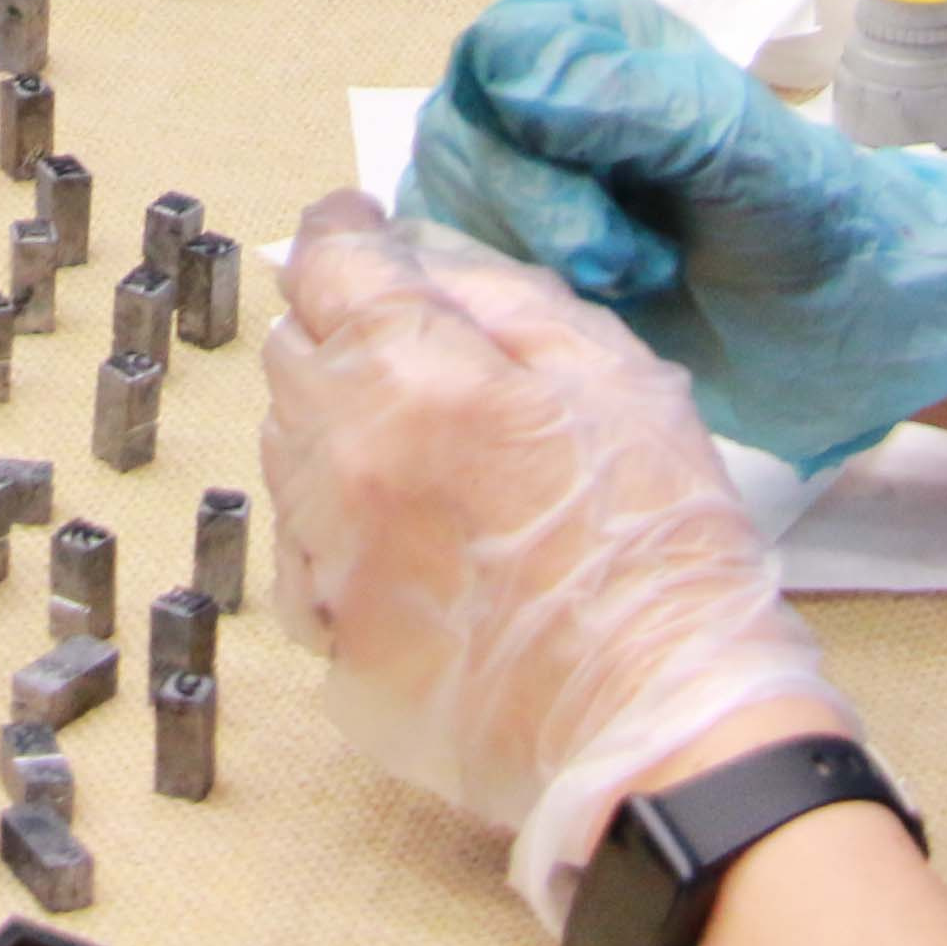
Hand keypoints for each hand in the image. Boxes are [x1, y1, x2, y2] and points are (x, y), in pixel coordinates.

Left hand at [264, 193, 845, 929]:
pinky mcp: (330, 641)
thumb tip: (422, 259)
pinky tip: (403, 536)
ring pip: (287, 449)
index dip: (344, 233)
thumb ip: (502, 299)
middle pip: (293, 354)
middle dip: (339, 329)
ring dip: (334, 425)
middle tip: (406, 343)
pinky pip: (298, 549)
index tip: (358, 225)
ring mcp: (325, 559)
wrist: (659, 720)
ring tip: (420, 448)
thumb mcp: (611, 374)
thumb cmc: (654, 542)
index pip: (328, 265)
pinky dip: (333, 523)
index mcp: (410, 378)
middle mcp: (341, 461)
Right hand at [404, 0, 946, 473]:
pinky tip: (601, 315)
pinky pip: (464, 280)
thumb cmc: (802, 214)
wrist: (841, 329)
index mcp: (595, 40)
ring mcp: (523, 190)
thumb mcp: (728, 144)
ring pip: (454, 214)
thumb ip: (622, 99)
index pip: (496, 50)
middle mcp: (544, 105)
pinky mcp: (519, 268)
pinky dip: (524, 302)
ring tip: (637, 284)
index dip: (523, 117)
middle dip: (539, 210)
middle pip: (462, 138)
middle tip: (628, 261)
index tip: (590, 173)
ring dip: (541, 262)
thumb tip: (508, 70)